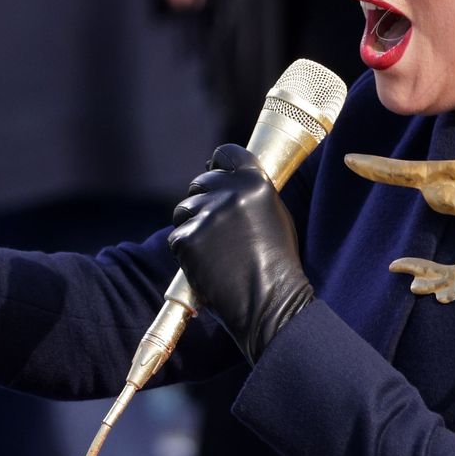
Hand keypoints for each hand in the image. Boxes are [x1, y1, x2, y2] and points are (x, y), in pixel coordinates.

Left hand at [168, 145, 313, 362]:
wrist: (270, 302)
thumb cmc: (277, 264)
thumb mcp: (275, 215)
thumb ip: (251, 193)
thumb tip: (226, 178)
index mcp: (255, 182)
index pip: (225, 153)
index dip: (216, 165)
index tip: (213, 174)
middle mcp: (230, 192)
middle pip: (199, 183)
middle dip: (201, 200)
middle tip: (213, 228)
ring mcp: (207, 214)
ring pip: (183, 210)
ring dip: (191, 226)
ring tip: (214, 252)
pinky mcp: (188, 238)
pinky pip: (177, 237)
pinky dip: (186, 252)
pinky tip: (206, 266)